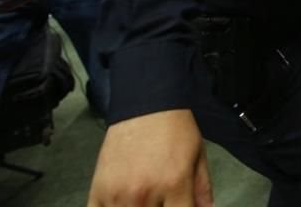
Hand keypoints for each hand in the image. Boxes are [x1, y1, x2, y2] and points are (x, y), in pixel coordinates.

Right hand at [88, 109, 213, 206]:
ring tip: (146, 199)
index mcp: (174, 185)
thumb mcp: (198, 156)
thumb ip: (202, 189)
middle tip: (164, 199)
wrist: (146, 104)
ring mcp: (118, 195)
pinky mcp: (98, 191)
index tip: (181, 205)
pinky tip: (123, 203)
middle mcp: (145, 194)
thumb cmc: (175, 129)